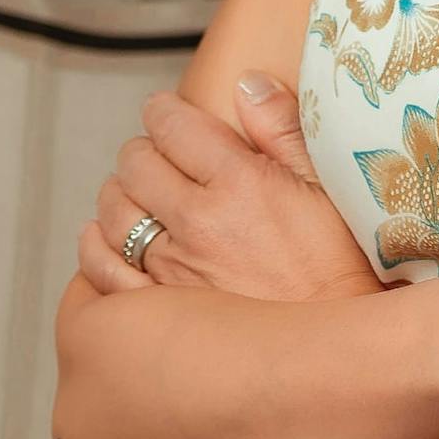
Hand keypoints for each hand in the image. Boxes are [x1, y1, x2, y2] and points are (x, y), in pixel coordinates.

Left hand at [77, 78, 386, 303]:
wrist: (335, 355)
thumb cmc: (343, 270)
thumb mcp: (330, 188)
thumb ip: (284, 130)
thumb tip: (248, 83)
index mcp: (241, 183)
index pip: (174, 126)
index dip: (164, 111)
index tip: (166, 111)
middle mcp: (197, 222)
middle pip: (136, 164)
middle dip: (142, 148)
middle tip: (156, 151)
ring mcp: (170, 269)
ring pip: (113, 212)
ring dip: (118, 192)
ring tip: (136, 191)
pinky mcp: (155, 312)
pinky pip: (99, 268)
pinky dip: (95, 245)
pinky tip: (107, 238)